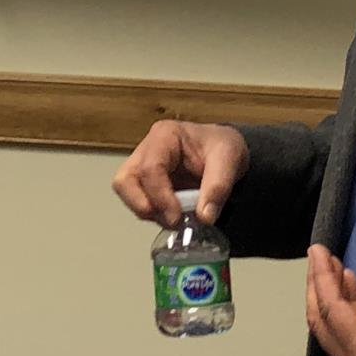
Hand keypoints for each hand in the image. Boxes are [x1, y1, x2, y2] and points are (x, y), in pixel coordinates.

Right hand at [112, 120, 249, 226]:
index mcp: (165, 135)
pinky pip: (139, 202)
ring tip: (177, 219)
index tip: (177, 217)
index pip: (149, 167)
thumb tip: (204, 217)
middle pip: (125, 180)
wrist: (227, 150)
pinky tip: (175, 216)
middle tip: (169, 220)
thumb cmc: (223, 146)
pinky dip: (154, 215)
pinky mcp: (146, 183)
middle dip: (142, 204)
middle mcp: (147, 149)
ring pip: (126, 192)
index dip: (160, 196)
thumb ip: (218, 187)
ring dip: (148, 212)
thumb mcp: (230, 159)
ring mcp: (143, 166)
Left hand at [305, 244, 355, 355]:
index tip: (319, 249)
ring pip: (330, 329)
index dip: (323, 278)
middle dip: (317, 285)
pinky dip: (340, 309)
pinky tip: (351, 292)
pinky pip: (343, 335)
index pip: (333, 310)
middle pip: (322, 320)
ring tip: (333, 266)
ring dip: (328, 296)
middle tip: (319, 253)